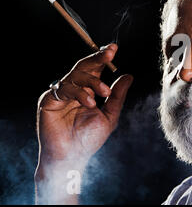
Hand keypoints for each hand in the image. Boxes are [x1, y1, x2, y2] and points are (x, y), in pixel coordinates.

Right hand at [36, 43, 132, 165]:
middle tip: (110, 54)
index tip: (113, 48)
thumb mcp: (109, 115)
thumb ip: (117, 96)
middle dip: (97, 58)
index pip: (95, 69)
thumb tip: (128, 76)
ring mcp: (60, 94)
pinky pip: (64, 89)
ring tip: (103, 93)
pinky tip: (89, 102)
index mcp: (88, 91)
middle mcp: (73, 89)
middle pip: (84, 67)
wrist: (72, 157)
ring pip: (75, 76)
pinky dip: (79, 93)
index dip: (103, 58)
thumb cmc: (89, 139)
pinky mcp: (48, 101)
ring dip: (92, 82)